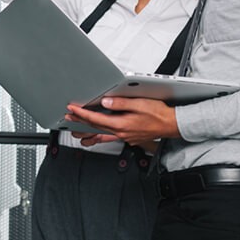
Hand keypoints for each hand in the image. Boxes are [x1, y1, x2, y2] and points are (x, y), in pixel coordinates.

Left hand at [65, 97, 179, 146]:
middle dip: (80, 121)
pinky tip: (95, 136)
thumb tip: (105, 102)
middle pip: (95, 127)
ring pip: (101, 135)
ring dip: (87, 132)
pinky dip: (99, 136)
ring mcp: (124, 136)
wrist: (171, 125)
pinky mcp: (127, 136)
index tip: (72, 109)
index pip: (96, 119)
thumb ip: (121, 103)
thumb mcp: (140, 104)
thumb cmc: (159, 114)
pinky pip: (109, 137)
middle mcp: (121, 132)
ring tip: (75, 130)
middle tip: (68, 117)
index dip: (82, 114)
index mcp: (122, 124)